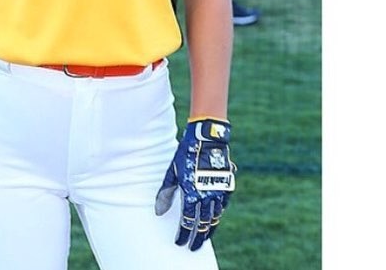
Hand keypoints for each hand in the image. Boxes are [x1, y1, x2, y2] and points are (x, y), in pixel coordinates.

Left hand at [154, 118, 235, 250]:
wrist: (207, 138)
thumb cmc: (186, 153)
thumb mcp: (173, 172)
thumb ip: (166, 192)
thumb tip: (158, 211)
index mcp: (192, 194)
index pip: (188, 222)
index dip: (184, 234)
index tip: (181, 242)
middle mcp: (207, 196)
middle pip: (203, 224)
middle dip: (198, 237)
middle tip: (194, 247)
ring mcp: (219, 191)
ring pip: (215, 216)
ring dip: (210, 228)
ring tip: (205, 237)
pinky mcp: (227, 184)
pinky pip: (223, 204)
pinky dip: (218, 212)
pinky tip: (215, 216)